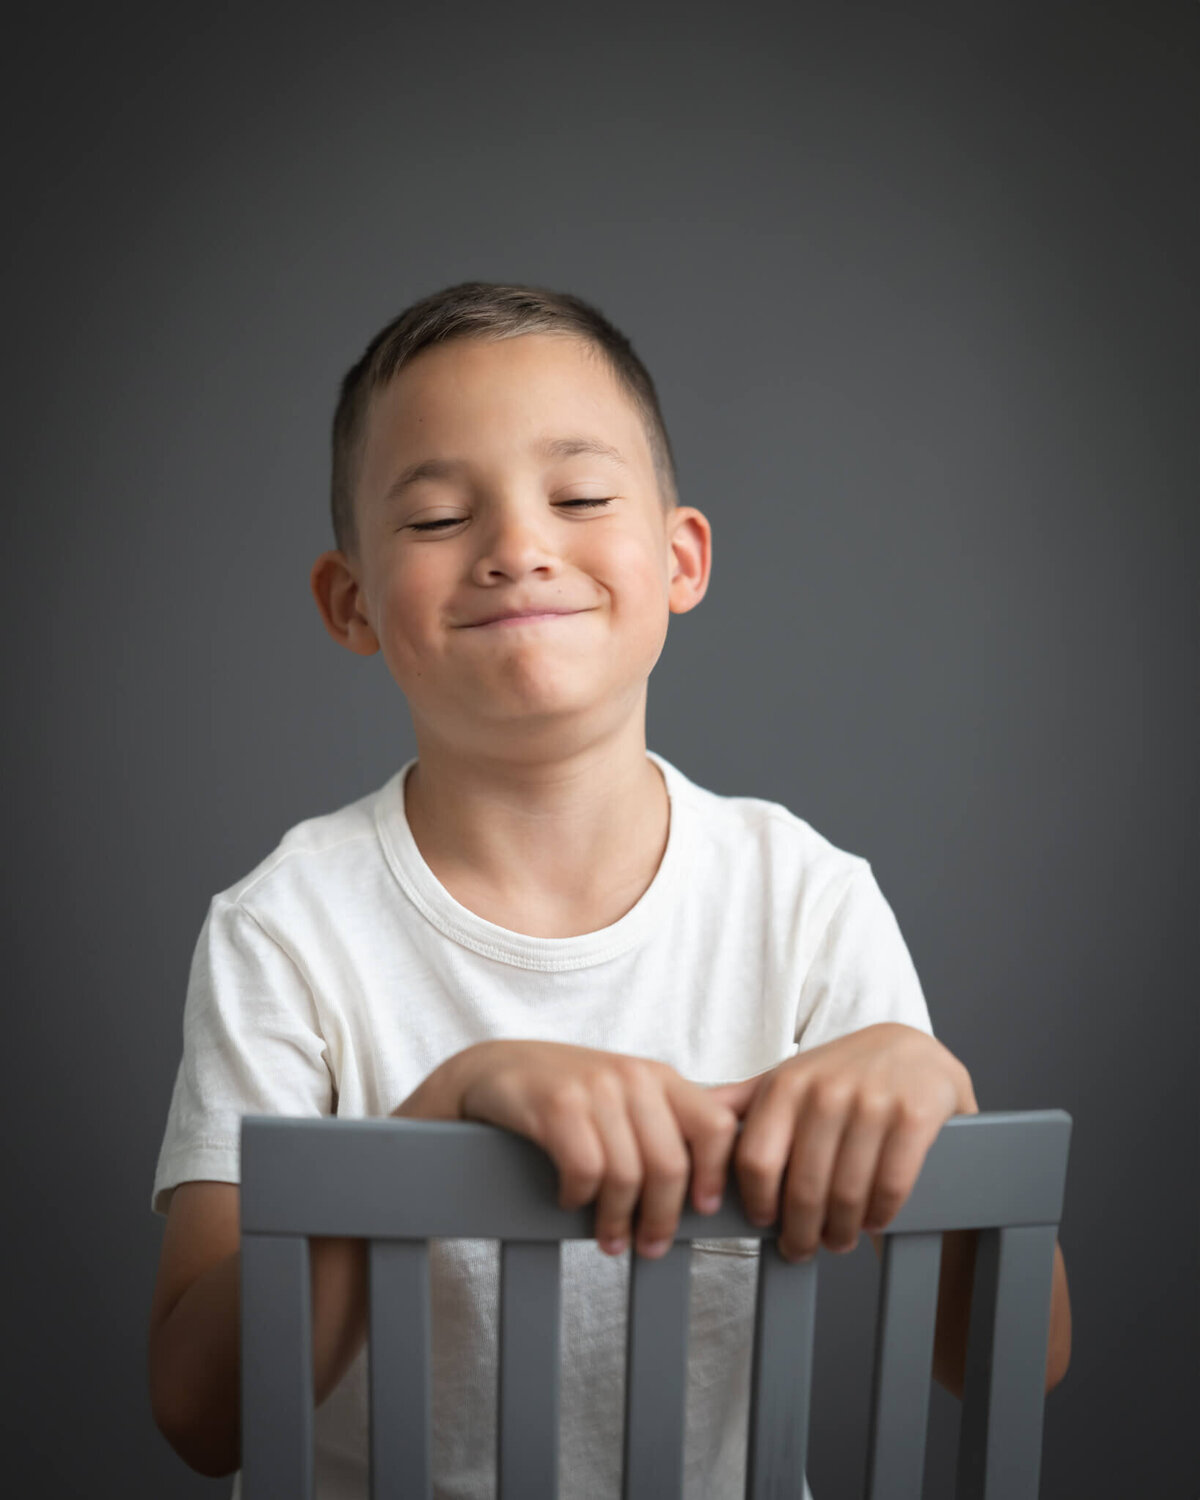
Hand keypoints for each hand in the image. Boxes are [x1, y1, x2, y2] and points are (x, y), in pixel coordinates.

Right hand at [402, 1040, 740, 1258]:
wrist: (494, 1067)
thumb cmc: (567, 1092)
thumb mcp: (624, 1095)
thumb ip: (664, 1124)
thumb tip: (715, 1182)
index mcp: (659, 1076)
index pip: (715, 1126)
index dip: (716, 1175)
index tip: (704, 1210)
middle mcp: (632, 1077)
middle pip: (671, 1165)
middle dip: (662, 1218)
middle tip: (650, 1247)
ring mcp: (593, 1088)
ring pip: (628, 1176)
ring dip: (618, 1220)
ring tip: (609, 1238)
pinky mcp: (555, 1105)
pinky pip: (585, 1171)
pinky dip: (579, 1198)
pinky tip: (569, 1199)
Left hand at [705, 1024, 976, 1261]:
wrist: (911, 1050)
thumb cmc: (838, 1074)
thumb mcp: (786, 1080)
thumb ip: (739, 1104)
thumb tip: (681, 1126)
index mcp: (785, 1084)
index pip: (756, 1161)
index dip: (758, 1203)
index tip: (765, 1222)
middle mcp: (826, 1091)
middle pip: (803, 1188)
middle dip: (801, 1232)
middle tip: (802, 1248)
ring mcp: (872, 1103)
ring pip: (847, 1195)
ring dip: (841, 1231)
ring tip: (838, 1239)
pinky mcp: (913, 1117)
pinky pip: (891, 1187)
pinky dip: (880, 1214)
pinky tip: (873, 1219)